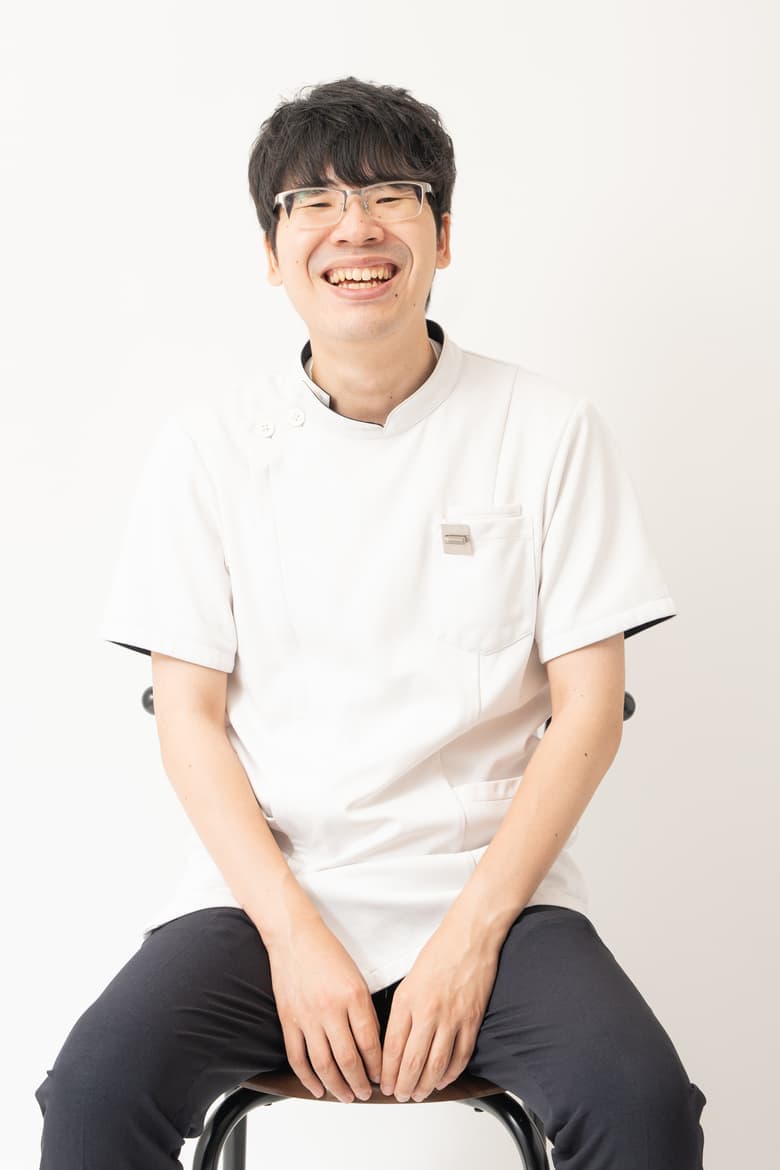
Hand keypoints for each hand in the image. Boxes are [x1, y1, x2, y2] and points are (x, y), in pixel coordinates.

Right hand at [266, 915, 382, 1102]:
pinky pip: (298, 1057)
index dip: (378, 1066)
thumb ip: (364, 1010)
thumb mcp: (357, 977)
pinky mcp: (289, 1020)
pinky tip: (317, 1088)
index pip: (370, 1042)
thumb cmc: (327, 953)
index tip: (383, 1077)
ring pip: (323, 1064)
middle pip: (348, 1058)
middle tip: (366, 1093)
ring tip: (346, 1096)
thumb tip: (372, 1044)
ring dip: (337, 1086)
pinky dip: (308, 1078)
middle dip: (360, 1082)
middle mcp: (331, 1008)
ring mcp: (308, 1016)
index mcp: (354, 996)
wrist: (294, 937)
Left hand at [379, 919, 498, 1101]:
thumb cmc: (439, 952)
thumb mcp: (409, 979)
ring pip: (436, 1066)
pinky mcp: (472, 1020)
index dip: (386, 1072)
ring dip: (425, 1085)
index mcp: (407, 1000)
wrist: (470, 937)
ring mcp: (452, 1018)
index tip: (384, 1083)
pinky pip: (460, 1057)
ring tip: (418, 1093)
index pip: (391, 1048)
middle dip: (402, 1085)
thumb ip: (402, 1010)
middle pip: (412, 1062)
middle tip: (399, 1094)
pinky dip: (450, 1074)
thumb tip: (395, 1042)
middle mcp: (428, 1012)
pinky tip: (442, 1079)